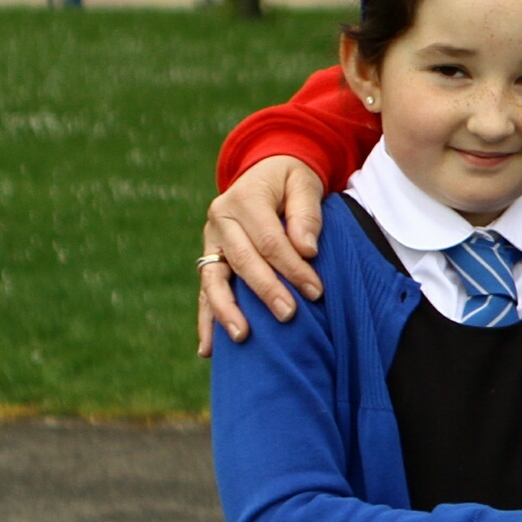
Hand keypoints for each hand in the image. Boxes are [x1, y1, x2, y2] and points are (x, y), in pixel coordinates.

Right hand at [198, 155, 326, 352]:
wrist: (267, 172)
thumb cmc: (292, 181)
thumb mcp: (305, 184)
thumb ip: (307, 214)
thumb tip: (307, 250)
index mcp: (244, 199)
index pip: (269, 240)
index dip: (292, 267)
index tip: (316, 291)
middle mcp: (220, 220)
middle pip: (243, 261)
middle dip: (266, 291)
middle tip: (289, 315)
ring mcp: (211, 241)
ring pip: (214, 279)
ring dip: (227, 310)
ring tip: (241, 337)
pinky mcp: (210, 258)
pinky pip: (206, 291)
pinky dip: (206, 319)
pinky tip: (207, 349)